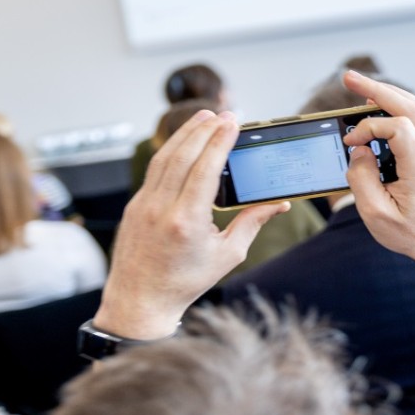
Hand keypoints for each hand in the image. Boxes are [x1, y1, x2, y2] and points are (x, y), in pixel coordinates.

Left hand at [94, 110, 289, 339]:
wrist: (140, 301)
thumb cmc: (186, 281)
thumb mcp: (227, 255)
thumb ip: (253, 223)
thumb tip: (279, 203)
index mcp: (186, 222)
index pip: (204, 169)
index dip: (219, 141)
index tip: (232, 122)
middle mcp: (160, 209)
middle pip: (182, 156)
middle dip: (204, 130)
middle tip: (223, 114)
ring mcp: (142, 205)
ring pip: (164, 158)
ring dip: (185, 134)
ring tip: (204, 116)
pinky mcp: (134, 206)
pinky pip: (155, 170)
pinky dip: (171, 151)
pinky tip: (184, 142)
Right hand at [342, 71, 414, 266]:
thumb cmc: (414, 234)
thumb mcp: (376, 215)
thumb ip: (361, 179)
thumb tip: (359, 150)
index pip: (398, 127)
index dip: (369, 127)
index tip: (352, 143)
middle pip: (411, 106)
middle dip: (377, 88)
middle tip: (349, 77)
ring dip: (392, 93)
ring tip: (365, 87)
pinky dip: (404, 105)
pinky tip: (386, 105)